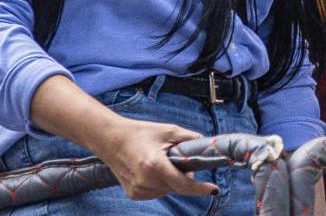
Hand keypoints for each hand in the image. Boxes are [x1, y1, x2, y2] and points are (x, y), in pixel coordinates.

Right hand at [85, 118, 216, 199]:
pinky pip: (157, 192)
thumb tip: (208, 147)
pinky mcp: (133, 194)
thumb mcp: (169, 130)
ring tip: (162, 163)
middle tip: (179, 161)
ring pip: (168, 191)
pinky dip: (161, 184)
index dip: (200, 188)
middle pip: (177, 187)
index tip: (214, 189)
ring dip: (172, 181)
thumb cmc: (140, 133)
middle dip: (185, 178)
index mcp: (153, 165)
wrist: (111, 139)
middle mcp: (145, 181)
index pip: (182, 184)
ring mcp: (138, 190)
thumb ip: (190, 139)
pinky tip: (152, 170)